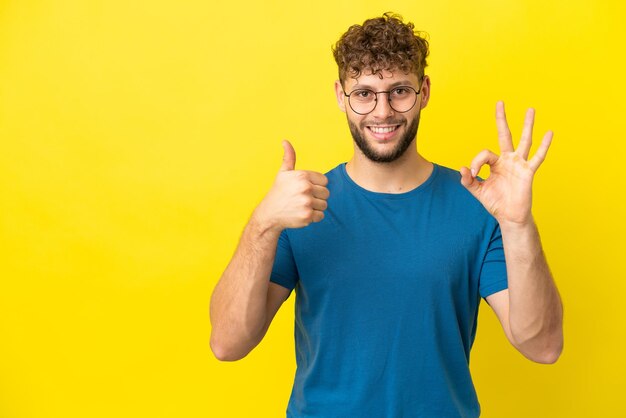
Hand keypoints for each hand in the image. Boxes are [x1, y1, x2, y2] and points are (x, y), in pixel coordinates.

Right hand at [253, 140, 328, 231]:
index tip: (306, 189)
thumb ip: (289, 157)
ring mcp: (306, 202)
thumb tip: (285, 141)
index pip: (324, 180)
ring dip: (315, 207)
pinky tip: (302, 213)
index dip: (317, 185)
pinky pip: (321, 216)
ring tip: (302, 206)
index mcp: (302, 176)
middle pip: (326, 193)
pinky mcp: (307, 216)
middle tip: (303, 199)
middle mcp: (305, 188)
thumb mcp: (283, 173)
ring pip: (324, 205)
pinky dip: (313, 217)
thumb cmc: (278, 192)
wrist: (269, 213)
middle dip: (317, 197)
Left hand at [460, 101, 552, 226]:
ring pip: (524, 141)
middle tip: (500, 102)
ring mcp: (519, 164)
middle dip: (502, 119)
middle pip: (505, 135)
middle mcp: (508, 160)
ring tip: (530, 109)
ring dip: (527, 125)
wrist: (509, 216)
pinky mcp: (528, 172)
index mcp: (495, 163)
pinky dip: (544, 145)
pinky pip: (538, 157)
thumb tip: (462, 168)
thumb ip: (468, 180)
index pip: (485, 153)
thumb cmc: (495, 202)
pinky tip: (549, 132)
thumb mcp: (477, 191)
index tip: (473, 173)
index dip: (476, 161)